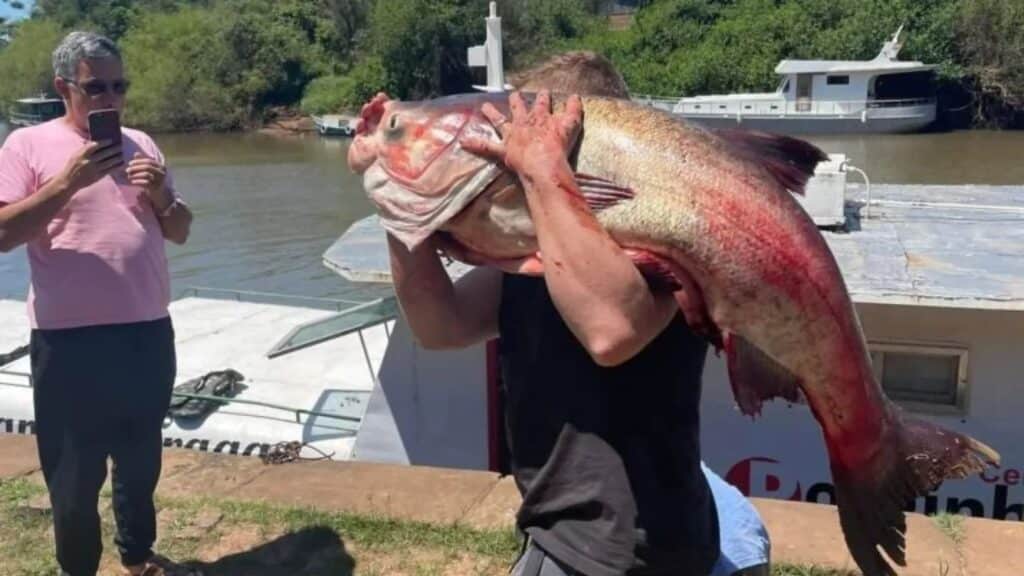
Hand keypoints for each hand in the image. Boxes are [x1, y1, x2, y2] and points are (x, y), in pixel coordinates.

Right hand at [58, 140, 122, 192]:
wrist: (68, 181)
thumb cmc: (72, 166)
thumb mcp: (75, 155)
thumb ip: (84, 149)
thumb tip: (94, 141)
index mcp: (82, 154)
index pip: (95, 145)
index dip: (104, 142)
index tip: (111, 140)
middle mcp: (88, 161)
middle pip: (104, 153)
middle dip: (114, 149)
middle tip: (120, 146)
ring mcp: (93, 169)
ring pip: (109, 162)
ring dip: (117, 158)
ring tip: (122, 154)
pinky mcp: (97, 176)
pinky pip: (109, 170)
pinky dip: (116, 166)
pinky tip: (121, 163)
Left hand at [126, 152, 169, 206]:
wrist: (162, 195)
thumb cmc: (155, 180)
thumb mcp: (151, 170)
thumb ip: (144, 162)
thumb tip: (136, 154)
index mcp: (161, 166)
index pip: (149, 161)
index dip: (138, 161)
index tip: (130, 163)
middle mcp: (162, 173)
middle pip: (147, 167)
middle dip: (135, 168)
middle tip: (127, 170)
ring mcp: (160, 180)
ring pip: (146, 174)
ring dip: (135, 175)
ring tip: (128, 176)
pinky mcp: (156, 188)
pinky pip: (145, 183)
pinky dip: (137, 182)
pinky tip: (132, 182)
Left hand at [460, 90, 582, 181]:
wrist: (543, 162)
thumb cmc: (558, 146)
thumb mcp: (571, 125)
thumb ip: (574, 110)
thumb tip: (576, 96)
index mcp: (540, 116)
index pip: (542, 103)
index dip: (544, 97)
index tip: (544, 91)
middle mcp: (523, 123)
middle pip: (518, 108)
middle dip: (516, 101)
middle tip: (514, 94)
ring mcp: (511, 136)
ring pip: (499, 121)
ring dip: (492, 114)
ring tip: (485, 107)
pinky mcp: (504, 150)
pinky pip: (486, 147)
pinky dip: (475, 144)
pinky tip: (464, 142)